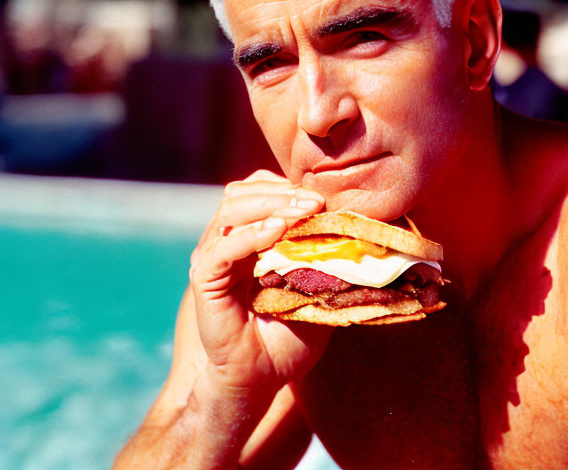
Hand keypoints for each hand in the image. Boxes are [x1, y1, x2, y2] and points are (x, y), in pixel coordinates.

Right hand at [188, 170, 330, 394]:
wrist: (259, 379)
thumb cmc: (288, 337)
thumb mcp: (316, 290)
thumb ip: (327, 260)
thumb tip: (362, 233)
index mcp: (250, 238)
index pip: (260, 192)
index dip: (288, 188)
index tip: (324, 197)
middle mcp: (227, 243)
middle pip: (244, 194)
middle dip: (282, 193)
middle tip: (317, 202)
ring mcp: (213, 259)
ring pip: (231, 211)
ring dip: (270, 206)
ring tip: (302, 212)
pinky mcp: (204, 281)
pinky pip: (222, 249)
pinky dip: (250, 235)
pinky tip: (277, 232)